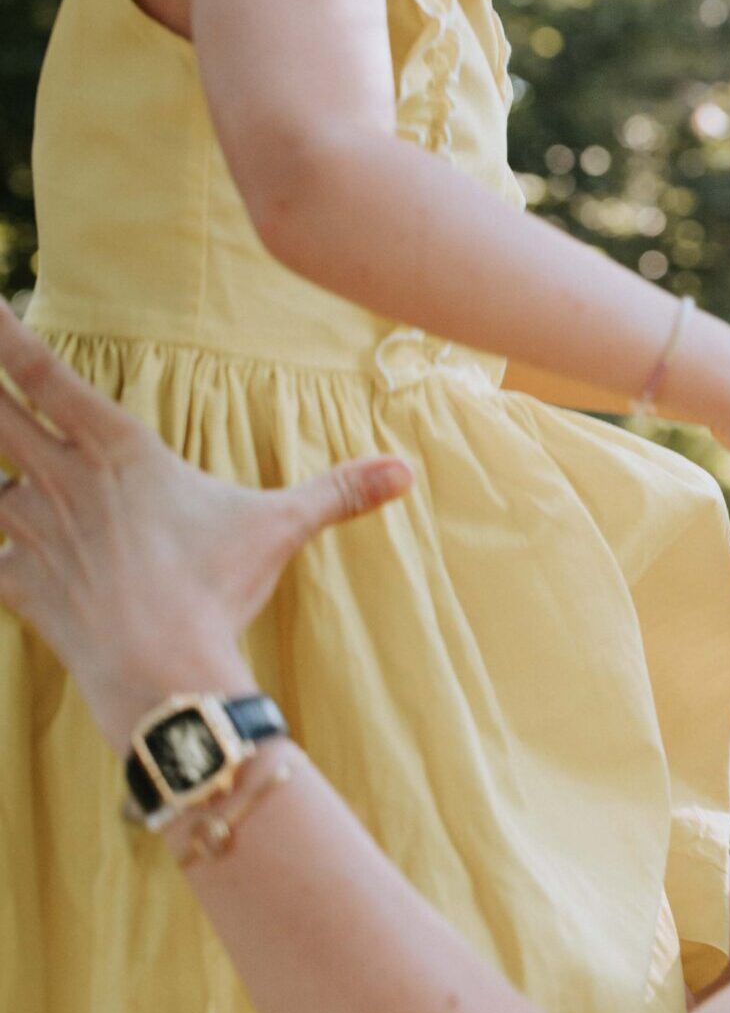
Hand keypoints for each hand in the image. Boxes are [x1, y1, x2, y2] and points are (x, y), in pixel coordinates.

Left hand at [0, 303, 411, 752]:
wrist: (162, 674)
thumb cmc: (218, 589)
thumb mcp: (281, 527)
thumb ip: (338, 490)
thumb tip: (406, 470)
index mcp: (121, 453)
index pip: (50, 378)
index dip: (4, 338)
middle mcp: (66, 483)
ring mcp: (35, 535)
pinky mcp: (20, 586)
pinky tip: (3, 543)